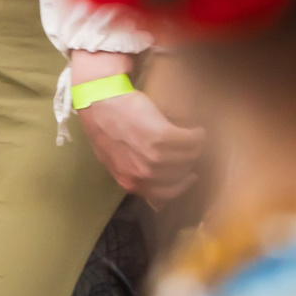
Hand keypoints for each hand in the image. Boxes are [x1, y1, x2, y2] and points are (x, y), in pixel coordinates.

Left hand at [75, 82, 206, 203]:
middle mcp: (143, 173)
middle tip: (190, 152)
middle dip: (188, 163)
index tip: (188, 175)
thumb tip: (149, 174)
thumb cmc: (102, 125)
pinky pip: (191, 141)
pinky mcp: (162, 136)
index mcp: (130, 181)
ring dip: (196, 148)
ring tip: (194, 139)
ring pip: (189, 158)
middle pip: (180, 174)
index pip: (166, 194)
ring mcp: (153, 156)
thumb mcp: (110, 157)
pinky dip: (197, 136)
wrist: (98, 101)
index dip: (181, 184)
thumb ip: (128, 170)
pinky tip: (197, 131)